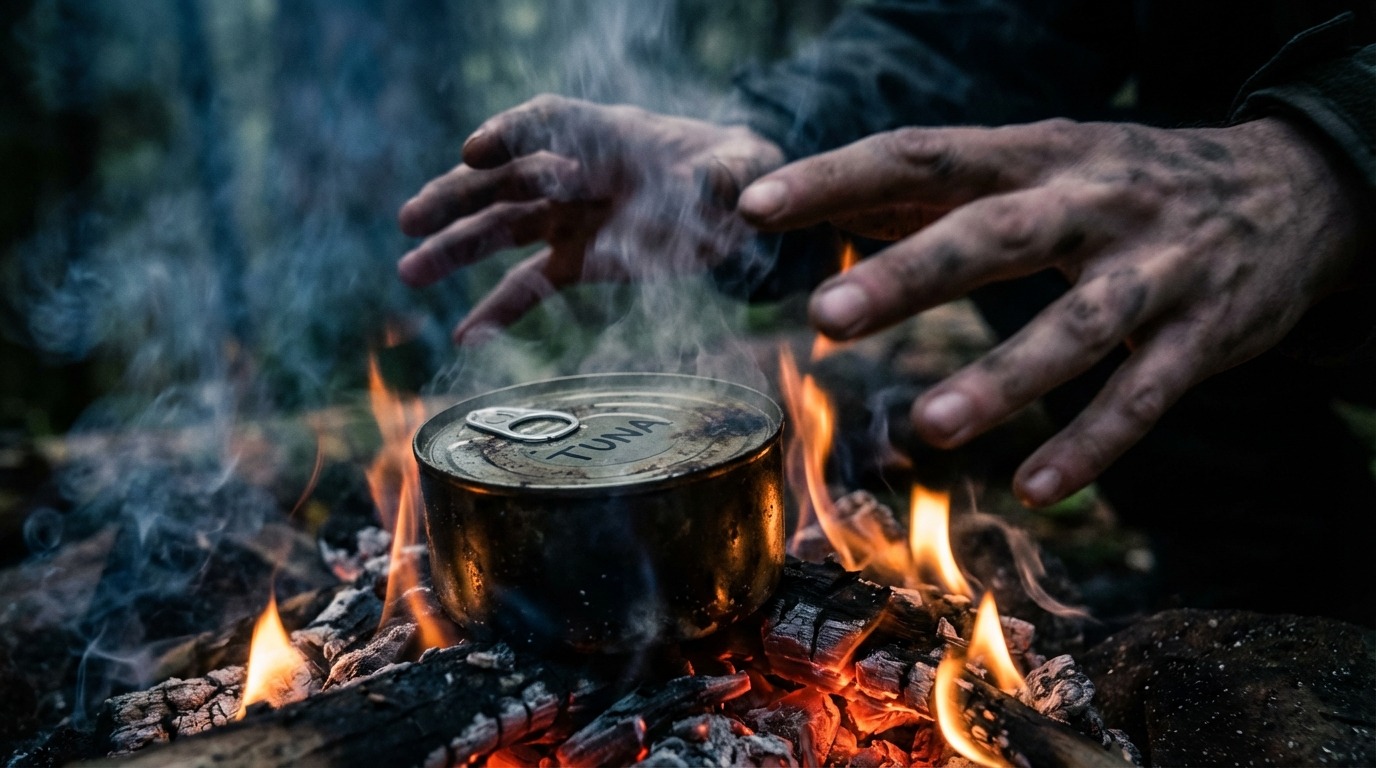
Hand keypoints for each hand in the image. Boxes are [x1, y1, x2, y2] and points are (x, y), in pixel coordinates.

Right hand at [397, 94, 784, 342]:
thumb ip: (728, 178)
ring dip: (455, 249)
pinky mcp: (577, 261)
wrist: (736, 201)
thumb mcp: (743, 169)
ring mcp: (570, 218)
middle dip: (457, 197)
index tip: (476, 151)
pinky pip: (529, 285)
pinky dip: (498, 310)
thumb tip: (713, 189)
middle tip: (409, 219)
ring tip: (408, 271)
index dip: (511, 134)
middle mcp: (577, 173)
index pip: (549, 123)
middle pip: (506, 179)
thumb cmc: (736, 171)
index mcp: (611, 135)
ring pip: (502, 230)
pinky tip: (465, 337)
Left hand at [738, 117, 1368, 504]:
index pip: (925, 154)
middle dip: (912, 274)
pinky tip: (1033, 489)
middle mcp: (1096, 201)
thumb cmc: (1134, 180)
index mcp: (1040, 153)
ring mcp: (1156, 269)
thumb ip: (947, 186)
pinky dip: (1092, 443)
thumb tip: (834, 209)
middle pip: (997, 235)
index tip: (756, 205)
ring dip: (1003, 379)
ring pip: (1076, 327)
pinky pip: (1145, 395)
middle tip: (827, 314)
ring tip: (926, 427)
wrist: (1297, 188)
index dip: (840, 177)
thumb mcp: (1048, 159)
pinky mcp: (1205, 334)